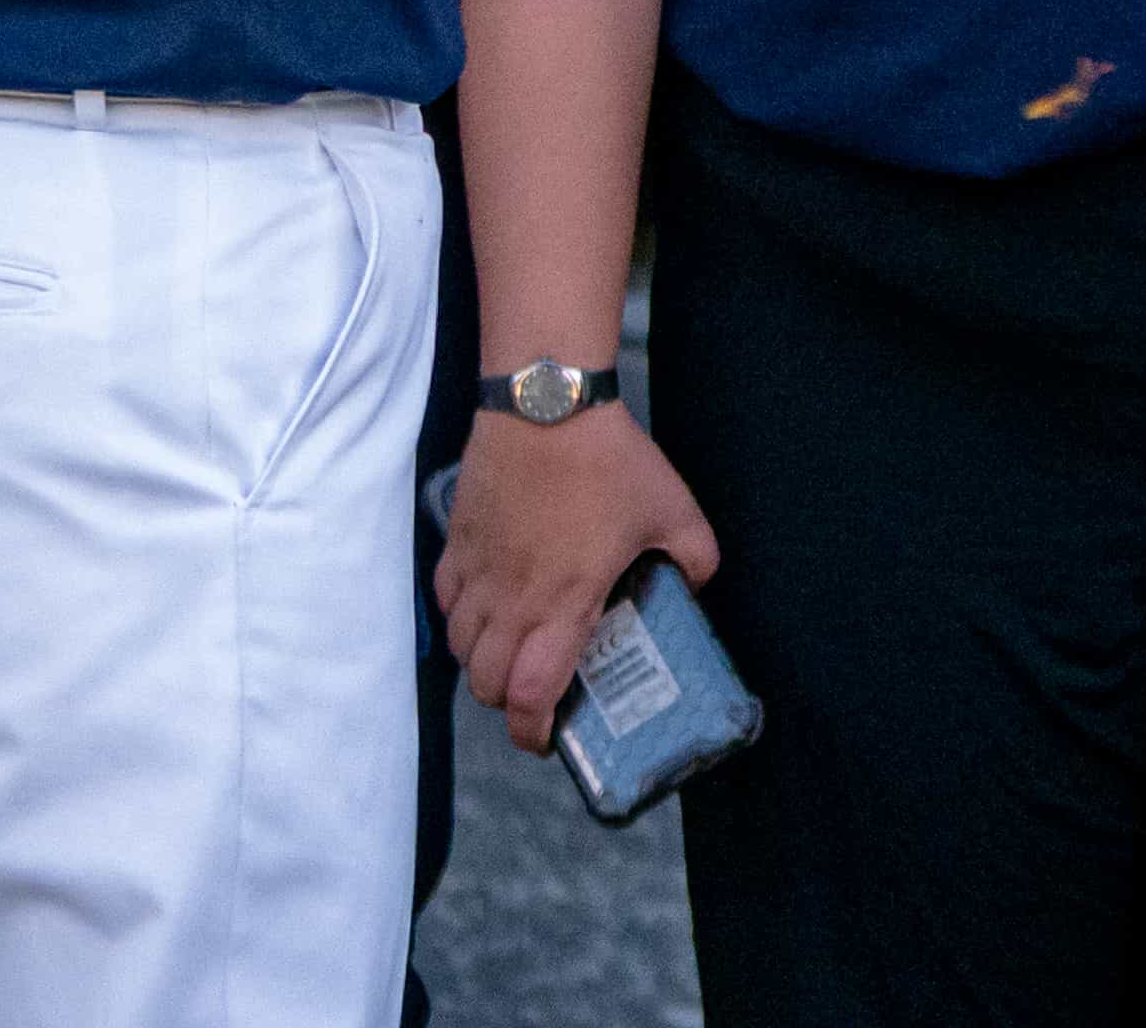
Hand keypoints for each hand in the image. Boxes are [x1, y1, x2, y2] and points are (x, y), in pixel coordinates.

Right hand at [434, 406, 716, 754]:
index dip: (532, 731)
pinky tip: (490, 606)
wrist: (545, 407)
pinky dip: (463, 619)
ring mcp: (478, 573)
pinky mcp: (457, 545)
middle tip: (536, 691)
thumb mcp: (675, 510)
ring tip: (516, 650)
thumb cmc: (609, 460)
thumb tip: (698, 585)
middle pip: (485, 684)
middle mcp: (512, 599)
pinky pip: (447, 603)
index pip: (529, 694)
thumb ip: (695, 558)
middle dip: (507, 703)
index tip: (548, 739)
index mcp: (564, 602)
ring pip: (461, 649)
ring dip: (483, 663)